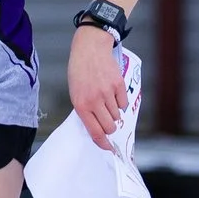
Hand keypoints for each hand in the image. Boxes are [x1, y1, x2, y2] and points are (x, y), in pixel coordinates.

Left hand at [66, 24, 127, 148]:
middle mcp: (95, 100)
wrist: (89, 49)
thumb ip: (85, 110)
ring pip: (117, 116)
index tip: (108, 149)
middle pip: (109, 127)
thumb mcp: (75, 93)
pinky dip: (120, 102)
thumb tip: (97, 127)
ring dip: (114, 113)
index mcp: (81, 105)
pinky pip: (123, 104)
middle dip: (109, 127)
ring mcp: (108, 92)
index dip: (103, 144)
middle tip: (106, 120)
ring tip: (106, 100)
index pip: (95, 132)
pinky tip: (113, 93)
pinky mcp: (119, 85)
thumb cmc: (80, 71)